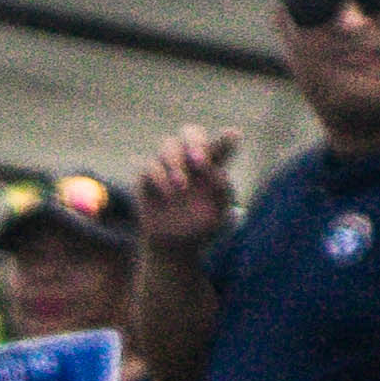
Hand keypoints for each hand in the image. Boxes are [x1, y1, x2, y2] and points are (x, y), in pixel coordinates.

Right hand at [133, 126, 239, 247]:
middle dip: (194, 142)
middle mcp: (189, 162)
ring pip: (168, 145)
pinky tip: (168, 194)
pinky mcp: (146, 178)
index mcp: (211, 167)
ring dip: (175, 162)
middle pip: (190, 133)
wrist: (174, 248)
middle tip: (200, 161)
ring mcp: (166, 168)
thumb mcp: (220, 215)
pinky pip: (148, 165)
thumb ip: (223, 192)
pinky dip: (158, 177)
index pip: (220, 146)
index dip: (226, 138)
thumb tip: (217, 171)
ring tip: (182, 186)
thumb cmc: (201, 229)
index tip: (233, 135)